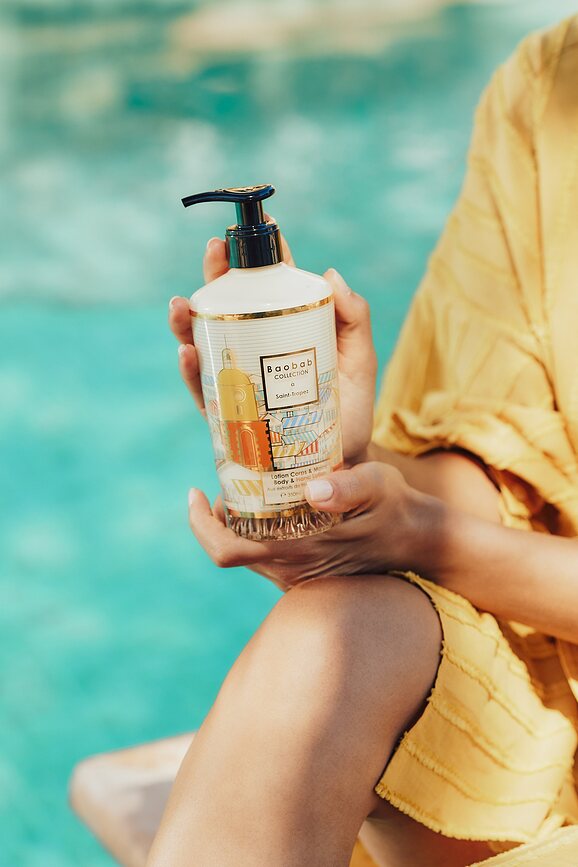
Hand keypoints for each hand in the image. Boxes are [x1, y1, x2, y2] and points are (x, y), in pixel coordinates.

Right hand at [169, 231, 376, 463]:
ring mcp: (238, 381)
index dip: (261, 255)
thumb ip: (356, 321)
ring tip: (182, 303)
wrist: (337, 467)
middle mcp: (257, 351)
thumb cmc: (348, 415)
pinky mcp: (228, 416)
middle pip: (229, 306)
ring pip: (205, 342)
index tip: (257, 228)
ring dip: (188, 320)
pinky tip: (188, 351)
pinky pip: (203, 390)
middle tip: (213, 253)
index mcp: (289, 332)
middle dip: (217, 276)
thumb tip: (332, 273)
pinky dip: (193, 369)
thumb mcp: (360, 364)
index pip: (270, 287)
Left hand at [187, 462, 432, 590]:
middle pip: (228, 548)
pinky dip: (254, 531)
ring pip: (246, 552)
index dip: (200, 524)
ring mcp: (296, 575)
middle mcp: (290, 569)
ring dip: (235, 522)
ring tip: (244, 485)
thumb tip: (314, 488)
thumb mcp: (378, 485)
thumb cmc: (394, 508)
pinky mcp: (304, 574)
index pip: (226, 549)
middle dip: (215, 516)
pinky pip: (263, 556)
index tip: (194, 492)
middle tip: (222, 479)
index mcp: (296, 550)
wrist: (418, 541)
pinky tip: (270, 503)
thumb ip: (349, 487)